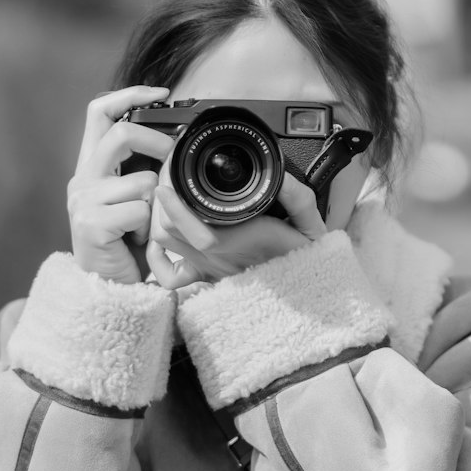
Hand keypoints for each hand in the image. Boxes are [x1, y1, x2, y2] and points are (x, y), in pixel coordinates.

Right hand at [68, 87, 174, 284]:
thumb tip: (172, 138)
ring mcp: (83, 201)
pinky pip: (139, 211)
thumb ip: (140, 168)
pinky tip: (137, 242)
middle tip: (174, 156)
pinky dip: (148, 228)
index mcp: (91, 166)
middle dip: (157, 143)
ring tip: (145, 225)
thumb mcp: (132, 198)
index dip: (129, 94)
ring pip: (142, 180)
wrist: (109, 288)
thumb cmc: (127, 244)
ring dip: (156, 205)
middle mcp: (82, 179)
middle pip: (120, 134)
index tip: (161, 92)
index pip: (99, 111)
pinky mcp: (90, 224)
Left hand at [146, 168, 326, 291]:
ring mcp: (210, 269)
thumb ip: (299, 198)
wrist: (306, 294)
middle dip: (162, 201)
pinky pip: (171, 275)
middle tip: (167, 176)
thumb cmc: (306, 261)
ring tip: (166, 196)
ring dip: (159, 219)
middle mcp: (219, 258)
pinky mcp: (208, 277)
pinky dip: (159, 257)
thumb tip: (282, 176)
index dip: (174, 201)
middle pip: (169, 231)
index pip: (192, 227)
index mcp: (241, 241)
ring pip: (166, 244)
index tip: (170, 176)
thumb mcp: (311, 225)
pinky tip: (165, 239)